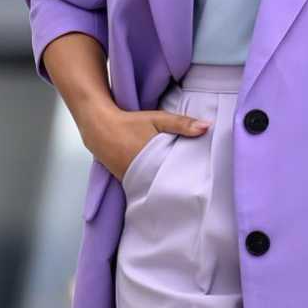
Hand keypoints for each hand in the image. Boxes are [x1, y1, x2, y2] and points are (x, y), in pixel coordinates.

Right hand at [80, 102, 212, 181]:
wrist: (99, 127)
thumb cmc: (130, 122)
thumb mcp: (158, 119)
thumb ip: (182, 123)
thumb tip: (208, 127)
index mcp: (151, 161)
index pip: (176, 176)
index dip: (189, 179)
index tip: (202, 181)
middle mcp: (140, 175)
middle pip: (166, 185)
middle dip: (180, 185)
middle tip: (196, 185)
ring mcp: (132, 181)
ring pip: (155, 188)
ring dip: (166, 186)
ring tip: (183, 186)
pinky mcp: (126, 182)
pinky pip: (144, 186)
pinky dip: (153, 184)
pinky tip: (163, 182)